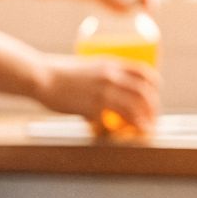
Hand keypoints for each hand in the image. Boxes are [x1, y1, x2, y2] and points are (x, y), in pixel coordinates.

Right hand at [36, 54, 160, 135]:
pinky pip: (115, 119)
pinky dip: (125, 126)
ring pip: (134, 107)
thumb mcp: (86, 68)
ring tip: (146, 128)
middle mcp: (110, 77)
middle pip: (143, 92)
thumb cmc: (59, 73)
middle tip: (152, 118)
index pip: (143, 72)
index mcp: (110, 64)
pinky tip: (128, 133)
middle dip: (153, 107)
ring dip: (144, 119)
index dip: (154, 85)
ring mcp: (103, 92)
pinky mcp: (93, 107)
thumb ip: (99, 79)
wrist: (41, 77)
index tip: (155, 96)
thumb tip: (105, 96)